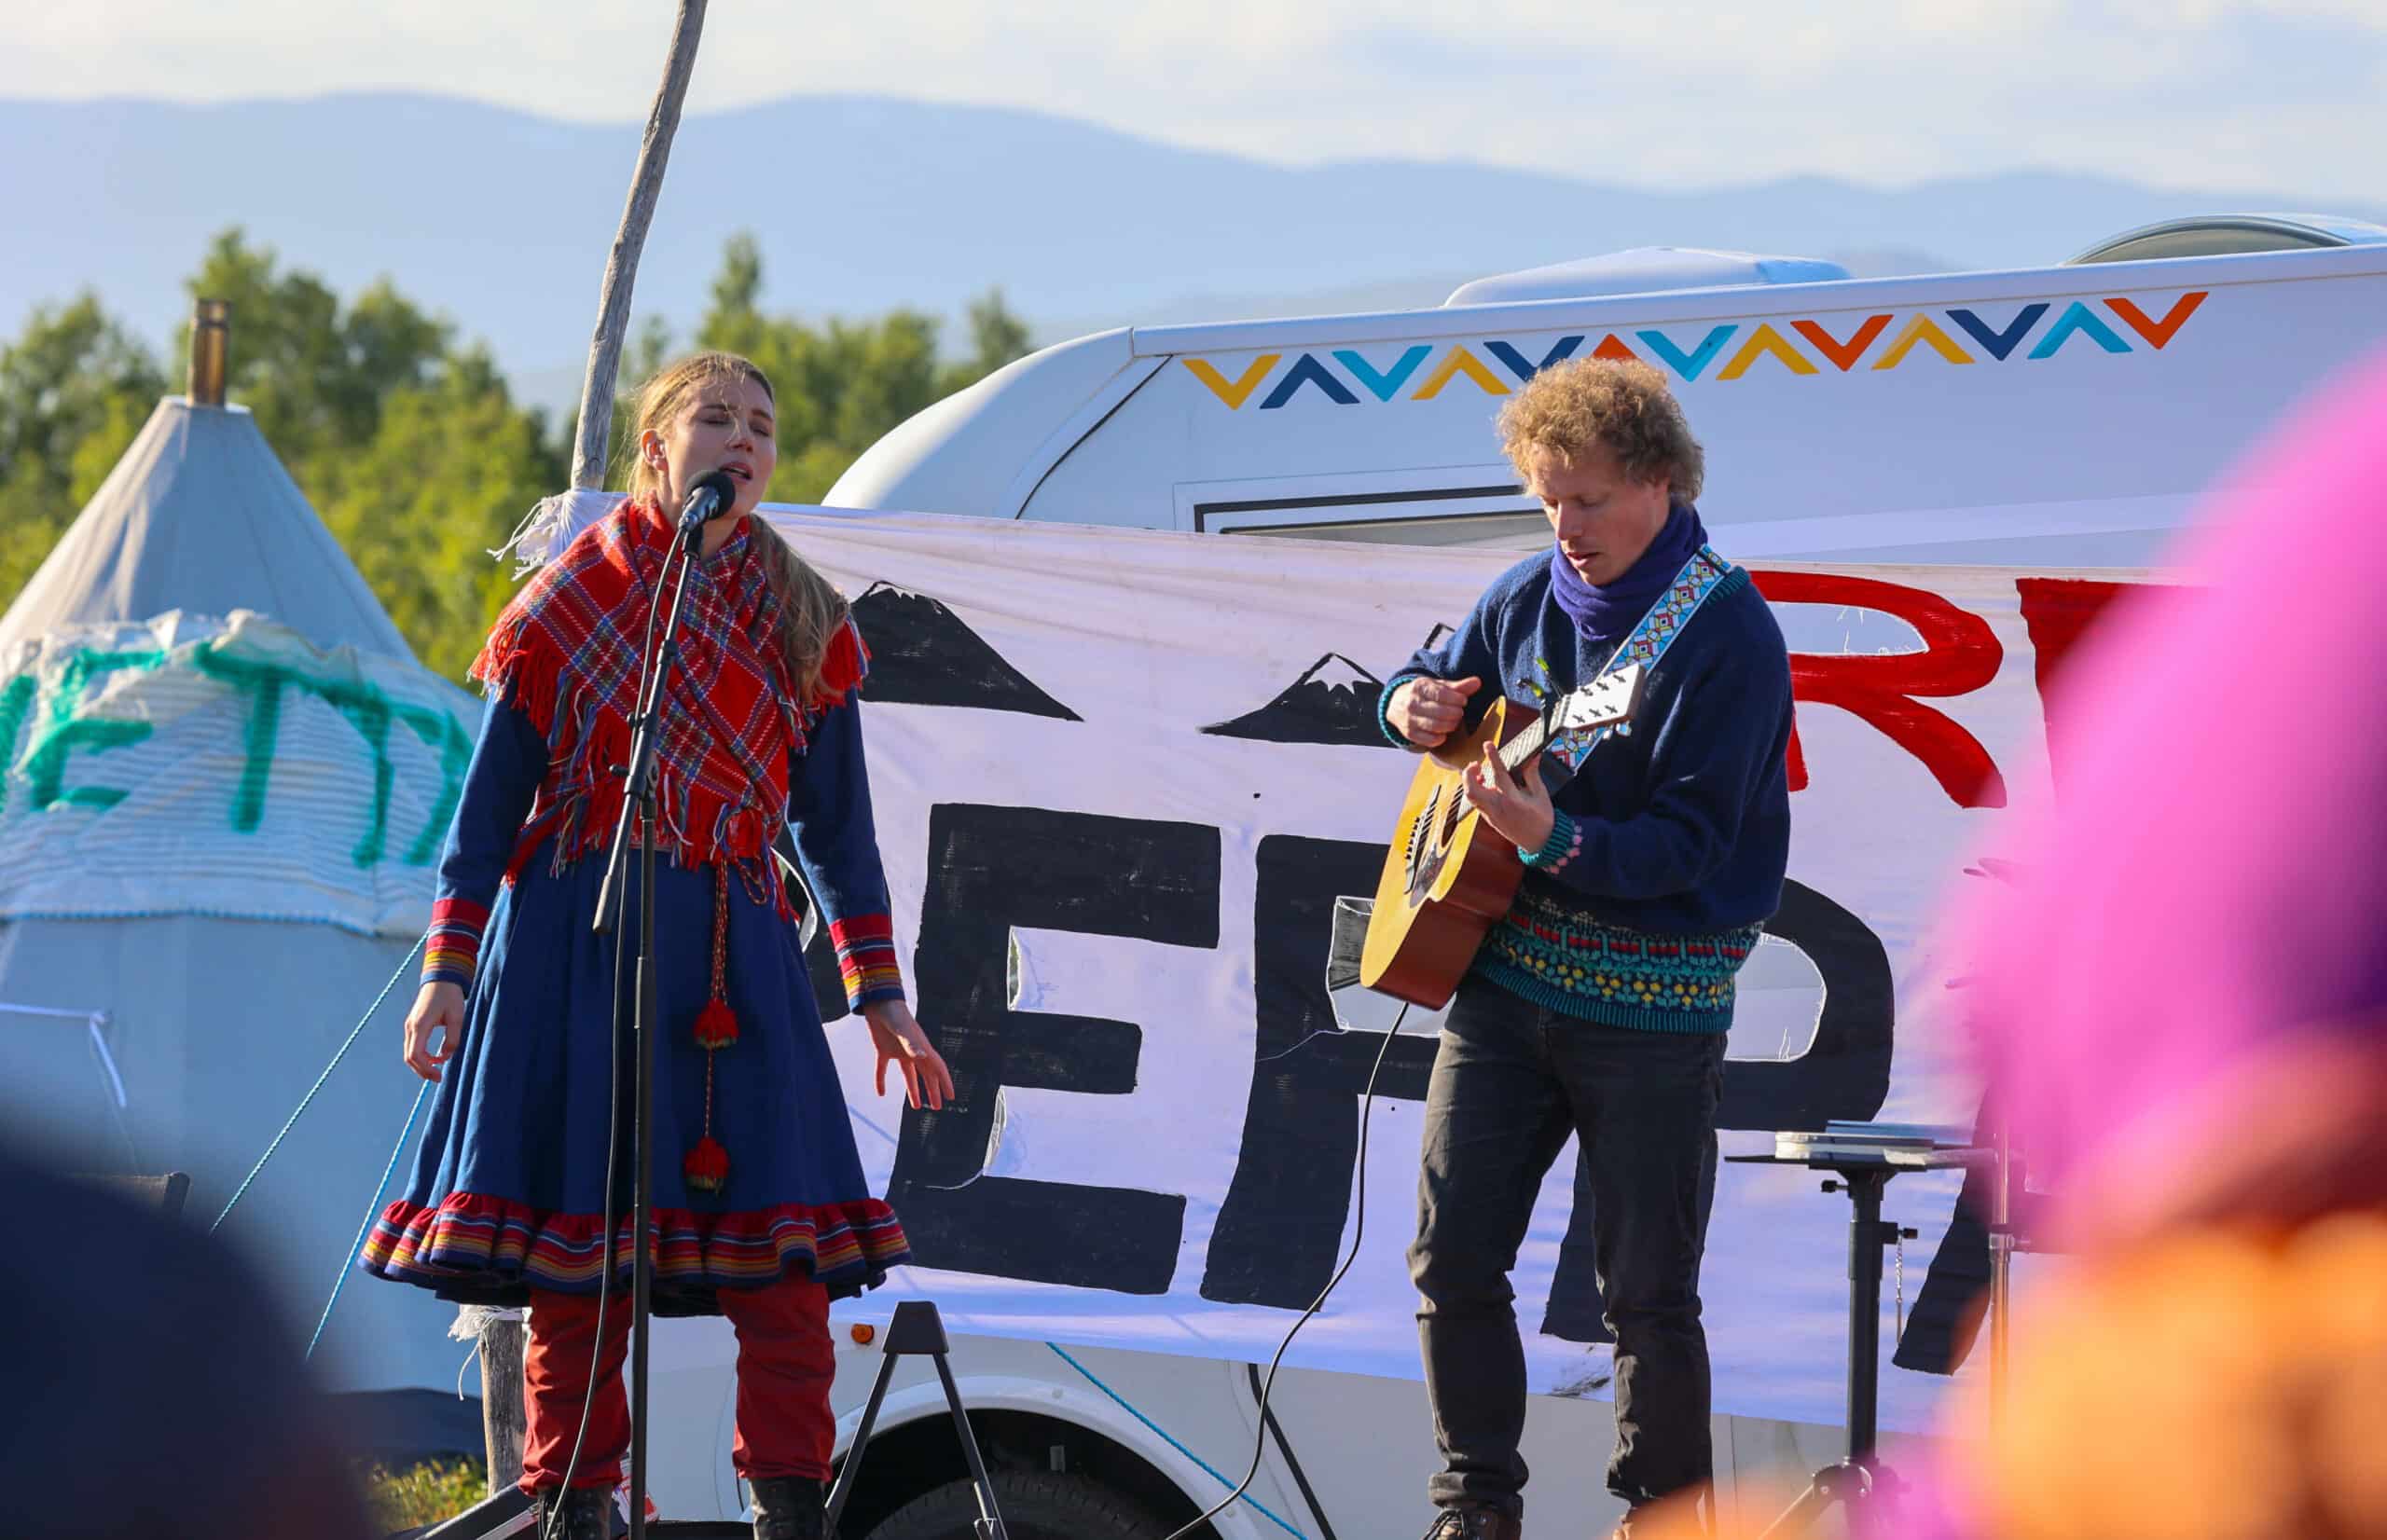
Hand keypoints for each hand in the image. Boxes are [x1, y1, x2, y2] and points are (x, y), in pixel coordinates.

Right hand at [403, 982, 465, 1081]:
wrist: (441, 978)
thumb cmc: (450, 996)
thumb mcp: (457, 1017)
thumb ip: (453, 1038)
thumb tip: (446, 1056)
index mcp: (420, 1025)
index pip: (415, 1055)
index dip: (426, 1069)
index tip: (439, 1076)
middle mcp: (411, 1027)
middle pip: (409, 1057)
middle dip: (423, 1071)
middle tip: (439, 1078)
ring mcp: (410, 1026)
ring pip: (410, 1053)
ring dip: (422, 1064)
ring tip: (438, 1071)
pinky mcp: (413, 1025)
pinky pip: (413, 1046)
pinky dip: (422, 1056)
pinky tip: (436, 1058)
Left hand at [863, 1000, 954, 1110]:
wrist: (878, 1003)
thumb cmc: (894, 1015)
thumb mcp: (904, 1030)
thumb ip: (912, 1044)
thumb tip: (923, 1057)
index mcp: (921, 1048)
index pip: (937, 1068)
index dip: (945, 1083)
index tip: (951, 1097)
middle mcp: (912, 1051)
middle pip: (926, 1074)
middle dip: (932, 1090)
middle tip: (938, 1107)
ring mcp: (898, 1051)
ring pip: (909, 1075)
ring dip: (913, 1090)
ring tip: (917, 1106)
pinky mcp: (883, 1050)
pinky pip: (883, 1069)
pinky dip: (881, 1081)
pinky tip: (881, 1093)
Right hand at [1388, 675, 1481, 748]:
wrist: (1396, 704)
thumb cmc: (1423, 694)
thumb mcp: (1438, 686)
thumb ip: (1458, 686)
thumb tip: (1477, 682)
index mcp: (1420, 687)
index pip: (1441, 694)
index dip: (1456, 699)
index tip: (1463, 701)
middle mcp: (1412, 703)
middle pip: (1440, 712)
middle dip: (1455, 713)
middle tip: (1459, 712)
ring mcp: (1409, 720)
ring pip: (1436, 726)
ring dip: (1450, 725)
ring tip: (1454, 721)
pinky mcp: (1410, 734)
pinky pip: (1429, 740)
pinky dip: (1441, 738)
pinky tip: (1445, 732)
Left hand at [1463, 739, 1555, 854]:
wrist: (1540, 842)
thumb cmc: (1542, 818)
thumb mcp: (1540, 794)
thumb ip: (1533, 774)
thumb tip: (1533, 756)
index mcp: (1513, 800)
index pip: (1499, 775)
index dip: (1492, 757)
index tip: (1488, 745)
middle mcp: (1498, 808)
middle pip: (1472, 791)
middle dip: (1468, 774)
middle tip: (1477, 763)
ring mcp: (1491, 815)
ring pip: (1471, 798)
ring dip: (1470, 782)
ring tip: (1479, 773)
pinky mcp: (1489, 820)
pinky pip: (1476, 803)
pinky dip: (1476, 791)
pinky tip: (1484, 784)